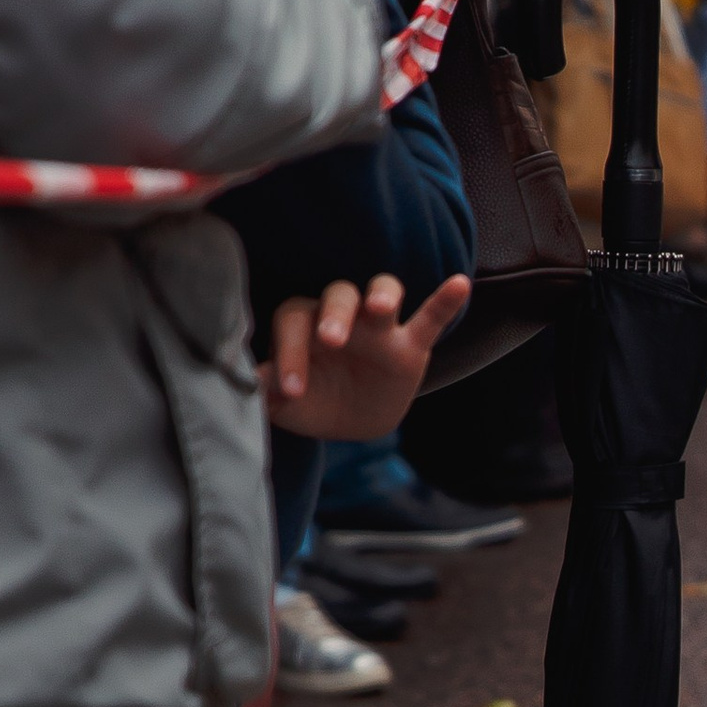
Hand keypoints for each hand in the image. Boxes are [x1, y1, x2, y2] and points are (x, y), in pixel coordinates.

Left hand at [260, 272, 470, 439]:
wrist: (351, 422)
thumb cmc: (313, 401)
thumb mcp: (284, 404)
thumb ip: (264, 390)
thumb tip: (246, 385)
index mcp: (305, 323)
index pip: (295, 322)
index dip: (290, 352)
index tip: (290, 390)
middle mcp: (342, 315)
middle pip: (337, 296)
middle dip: (335, 315)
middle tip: (331, 340)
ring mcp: (380, 327)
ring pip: (382, 290)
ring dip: (381, 294)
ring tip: (382, 308)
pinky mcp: (411, 345)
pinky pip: (430, 318)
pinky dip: (445, 301)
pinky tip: (460, 283)